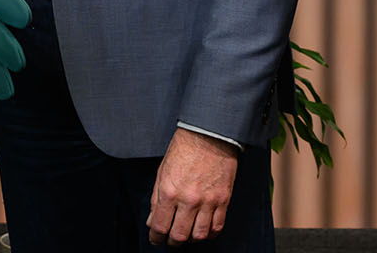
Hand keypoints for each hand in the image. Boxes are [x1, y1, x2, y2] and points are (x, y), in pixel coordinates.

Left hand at [147, 127, 239, 244]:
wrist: (209, 135)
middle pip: (179, 235)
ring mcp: (208, 201)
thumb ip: (156, 199)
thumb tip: (152, 220)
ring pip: (199, 235)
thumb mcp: (162, 172)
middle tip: (170, 241)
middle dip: (172, 242)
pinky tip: (203, 231)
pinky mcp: (223, 200)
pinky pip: (217, 226)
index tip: (155, 240)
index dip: (156, 238)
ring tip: (187, 236)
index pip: (160, 226)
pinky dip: (210, 234)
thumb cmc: (183, 150)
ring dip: (191, 240)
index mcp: (169, 191)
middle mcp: (188, 200)